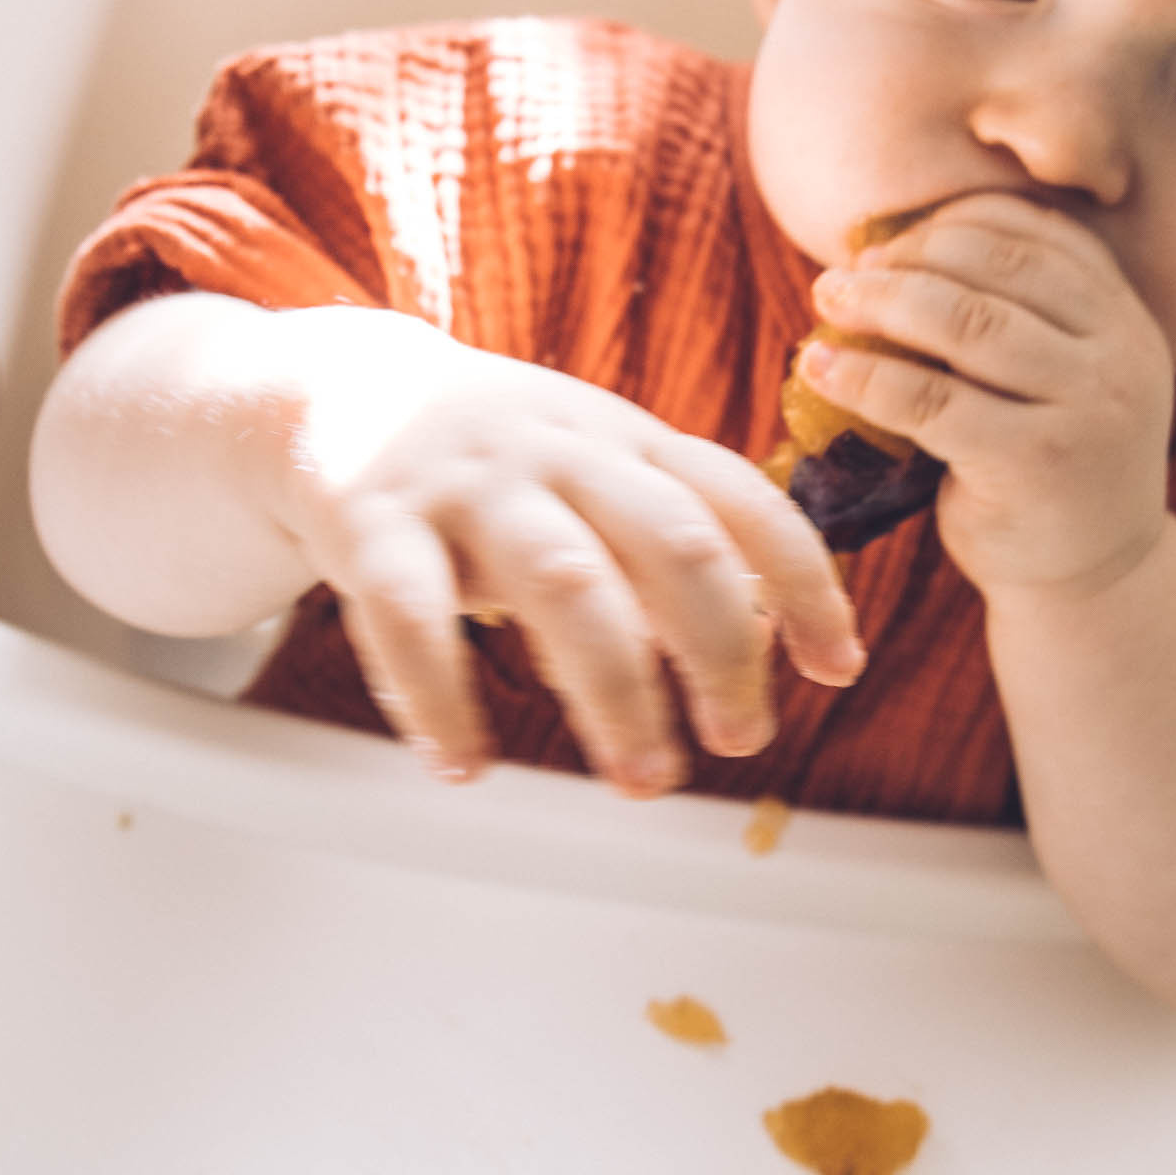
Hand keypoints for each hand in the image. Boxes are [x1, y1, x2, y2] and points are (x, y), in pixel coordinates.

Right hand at [270, 311, 863, 790]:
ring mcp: (469, 483)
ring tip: (642, 780)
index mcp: (630, 442)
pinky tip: (463, 768)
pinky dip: (439, 699)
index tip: (839, 669)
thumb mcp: (597, 476)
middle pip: (673, 541)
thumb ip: (672, 550)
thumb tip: (764, 645)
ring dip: (616, 690)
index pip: (743, 501)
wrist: (335, 394)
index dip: (805, 582)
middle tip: (742, 741)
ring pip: (565, 583)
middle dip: (724, 648)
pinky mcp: (371, 519)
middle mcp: (562, 453)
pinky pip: (408, 616)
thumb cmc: (499, 467)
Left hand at [800, 194, 1174, 598]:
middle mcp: (1121, 354)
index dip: (954, 222)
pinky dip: (866, 376)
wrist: (1093, 581)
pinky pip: (932, 401)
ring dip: (881, 303)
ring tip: (827, 301)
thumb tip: (886, 249)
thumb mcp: (1057, 379)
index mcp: (1126, 317)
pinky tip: (821, 367)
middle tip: (846, 272)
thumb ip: (1014, 316)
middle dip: (909, 257)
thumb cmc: (1049, 467)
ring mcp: (1087, 409)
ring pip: (965, 323)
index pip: (1038, 232)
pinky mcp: (1036, 462)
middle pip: (998, 266)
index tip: (892, 238)